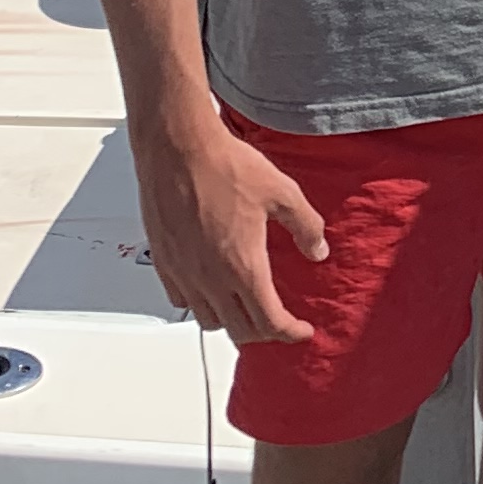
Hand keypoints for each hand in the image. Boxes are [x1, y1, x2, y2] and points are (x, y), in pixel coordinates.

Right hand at [134, 115, 328, 347]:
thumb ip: (306, 226)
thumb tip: (318, 251)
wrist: (179, 150)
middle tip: (279, 322)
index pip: (269, 321)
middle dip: (264, 333)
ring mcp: (184, 273)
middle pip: (238, 330)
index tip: (301, 331)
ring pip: (208, 320)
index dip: (290, 332)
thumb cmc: (226, 167)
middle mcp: (211, 279)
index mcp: (243, 267)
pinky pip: (181, 300)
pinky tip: (210, 289)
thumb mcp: (283, 193)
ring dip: (231, 322)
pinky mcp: (164, 262)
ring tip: (246, 309)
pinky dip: (199, 304)